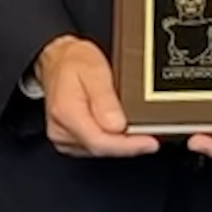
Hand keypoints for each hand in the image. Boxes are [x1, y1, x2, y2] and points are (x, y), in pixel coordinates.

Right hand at [37, 36, 159, 158]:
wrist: (58, 61)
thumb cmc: (75, 62)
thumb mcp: (95, 71)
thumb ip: (105, 99)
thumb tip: (117, 126)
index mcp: (66, 112)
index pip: (100, 141)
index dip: (128, 145)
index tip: (150, 142)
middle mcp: (61, 129)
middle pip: (102, 149)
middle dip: (129, 145)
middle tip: (152, 136)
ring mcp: (63, 137)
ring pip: (99, 150)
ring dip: (121, 144)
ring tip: (140, 132)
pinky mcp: (68, 140)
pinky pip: (94, 147)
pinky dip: (112, 141)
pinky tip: (123, 132)